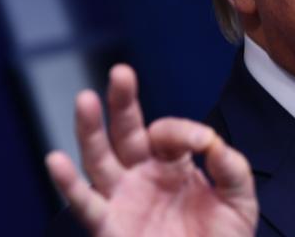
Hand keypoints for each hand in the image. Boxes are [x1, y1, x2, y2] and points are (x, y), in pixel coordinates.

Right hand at [46, 64, 257, 236]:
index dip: (184, 131)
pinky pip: (85, 204)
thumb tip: (212, 141)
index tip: (205, 144)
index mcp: (174, 163)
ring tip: (85, 99)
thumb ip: (232, 169)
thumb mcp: (240, 202)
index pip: (168, 133)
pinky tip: (55, 160)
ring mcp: (124, 198)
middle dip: (123, 101)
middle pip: (126, 131)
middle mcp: (143, 174)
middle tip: (121, 72)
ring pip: (100, 158)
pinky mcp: (109, 226)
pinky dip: (68, 184)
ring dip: (90, 130)